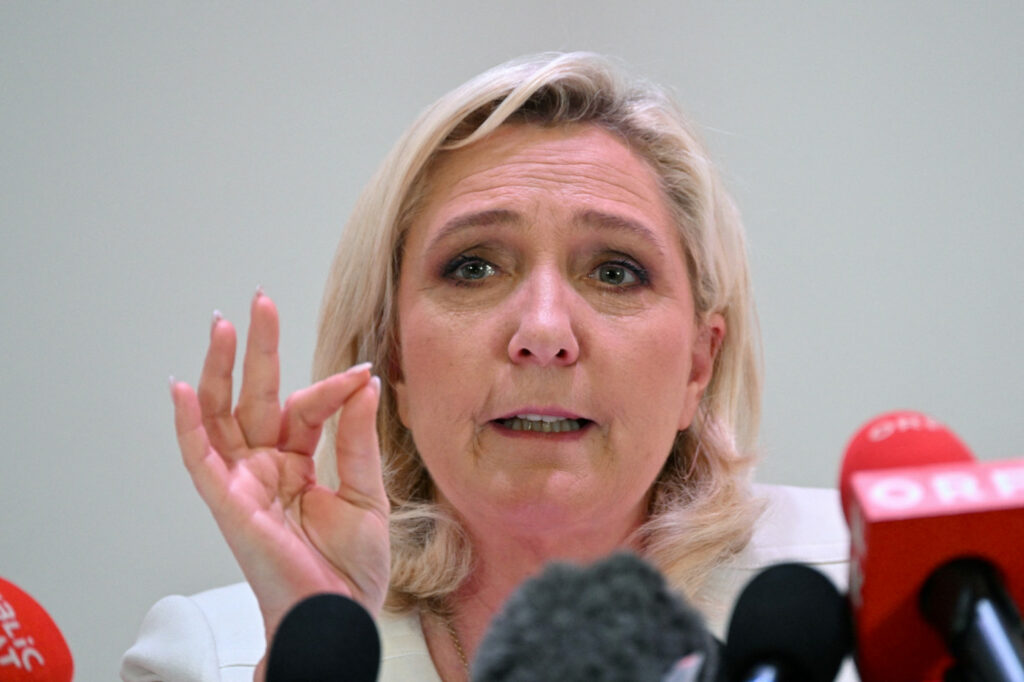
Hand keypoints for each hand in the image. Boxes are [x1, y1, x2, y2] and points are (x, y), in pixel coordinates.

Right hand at [170, 290, 390, 646]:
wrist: (337, 615)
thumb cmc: (349, 569)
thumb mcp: (366, 495)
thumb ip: (356, 440)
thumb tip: (361, 382)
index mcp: (298, 463)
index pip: (306, 408)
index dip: (332, 388)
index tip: (362, 373)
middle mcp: (265, 466)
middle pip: (255, 396)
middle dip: (258, 349)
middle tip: (261, 302)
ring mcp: (243, 482)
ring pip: (221, 415)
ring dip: (220, 371)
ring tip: (224, 325)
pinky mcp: (228, 503)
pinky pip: (200, 458)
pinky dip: (188, 423)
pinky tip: (184, 386)